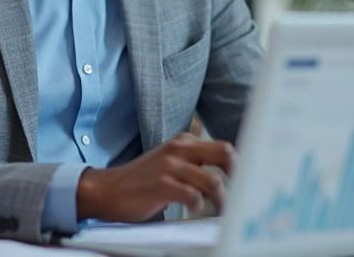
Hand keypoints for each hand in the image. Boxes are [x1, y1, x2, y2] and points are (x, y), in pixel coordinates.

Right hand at [76, 133, 235, 222]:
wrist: (107, 190)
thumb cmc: (143, 181)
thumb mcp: (171, 163)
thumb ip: (194, 164)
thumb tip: (227, 178)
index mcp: (184, 142)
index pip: (224, 148)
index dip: (239, 166)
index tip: (246, 183)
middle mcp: (179, 149)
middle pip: (225, 153)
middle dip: (237, 176)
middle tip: (239, 195)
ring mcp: (170, 166)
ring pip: (213, 181)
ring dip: (221, 200)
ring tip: (217, 210)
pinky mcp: (161, 184)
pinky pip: (193, 196)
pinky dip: (198, 207)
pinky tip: (193, 211)